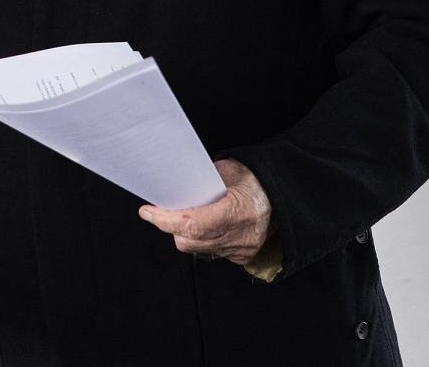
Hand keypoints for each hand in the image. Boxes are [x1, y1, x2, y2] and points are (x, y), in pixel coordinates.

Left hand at [137, 159, 272, 264]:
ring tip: (186, 215)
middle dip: (170, 226)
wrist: (281, 196)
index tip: (147, 212)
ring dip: (185, 234)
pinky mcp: (242, 257)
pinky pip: (209, 252)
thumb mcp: (227, 171)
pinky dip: (201, 239)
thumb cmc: (254, 179)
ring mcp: (242, 250)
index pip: (193, 224)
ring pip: (196, 249)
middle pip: (189, 241)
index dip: (165, 220)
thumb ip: (200, 182)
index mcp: (238, 211)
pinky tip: (205, 225)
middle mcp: (241, 236)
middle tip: (161, 211)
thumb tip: (171, 186)